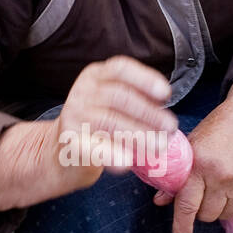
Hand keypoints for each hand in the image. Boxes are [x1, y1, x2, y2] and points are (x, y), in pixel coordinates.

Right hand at [49, 55, 177, 187]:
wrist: (62, 151)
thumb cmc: (98, 126)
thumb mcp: (113, 103)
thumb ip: (137, 101)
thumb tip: (166, 117)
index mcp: (96, 76)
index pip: (120, 69)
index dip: (145, 79)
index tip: (166, 94)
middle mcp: (82, 91)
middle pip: (120, 97)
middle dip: (149, 113)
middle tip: (170, 128)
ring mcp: (73, 116)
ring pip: (110, 121)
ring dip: (139, 135)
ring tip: (159, 146)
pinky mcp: (69, 142)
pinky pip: (93, 147)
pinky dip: (112, 154)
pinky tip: (127, 162)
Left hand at [153, 75, 232, 232]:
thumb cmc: (219, 128)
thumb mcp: (191, 146)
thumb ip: (176, 175)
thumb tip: (160, 201)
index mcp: (200, 164)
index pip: (187, 204)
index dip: (182, 226)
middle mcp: (222, 176)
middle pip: (206, 215)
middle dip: (200, 210)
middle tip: (203, 193)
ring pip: (224, 216)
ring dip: (219, 209)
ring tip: (219, 190)